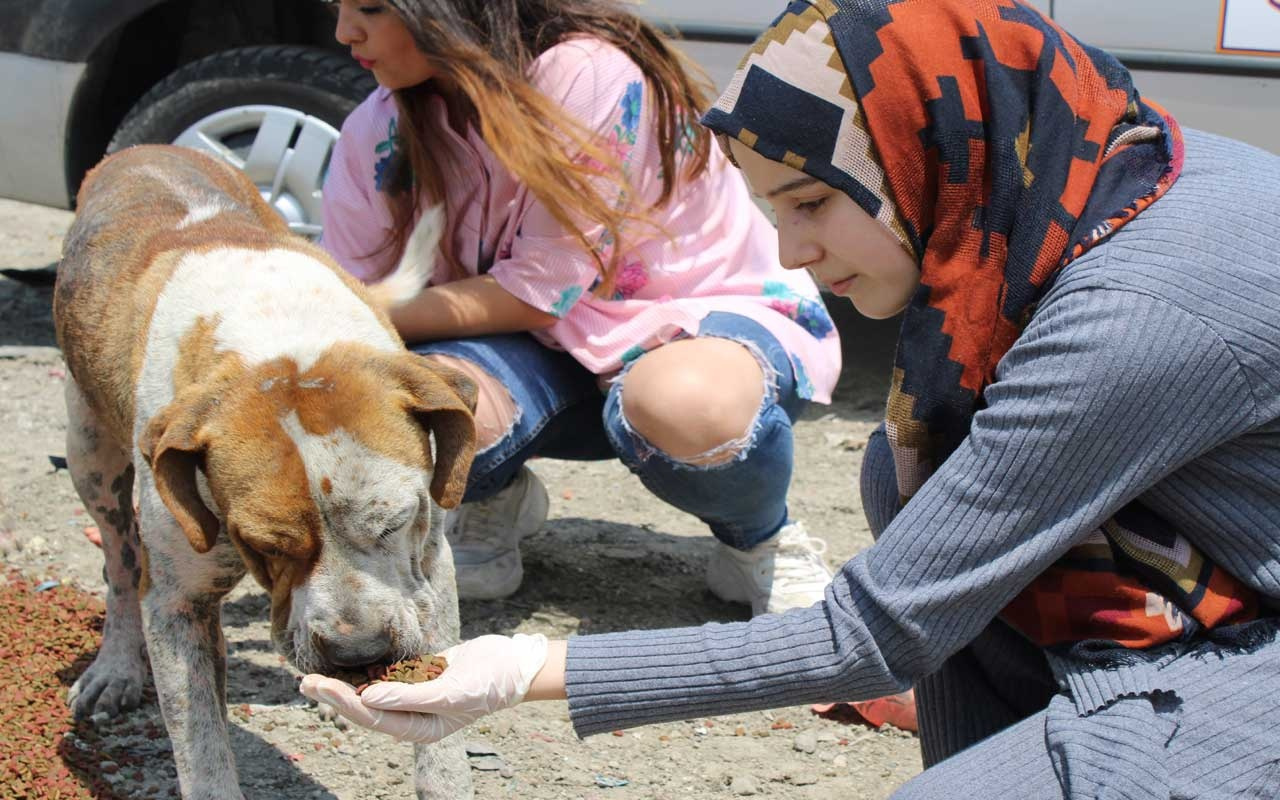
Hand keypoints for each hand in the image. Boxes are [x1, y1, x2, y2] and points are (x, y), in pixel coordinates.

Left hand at [299, 633, 548, 743]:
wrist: (515, 664)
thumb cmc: (488, 683)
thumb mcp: (450, 692)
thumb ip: (409, 696)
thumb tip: (369, 697)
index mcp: (419, 728)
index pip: (372, 716)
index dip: (343, 702)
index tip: (320, 686)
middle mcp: (414, 715)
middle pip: (366, 706)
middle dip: (336, 695)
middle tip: (305, 681)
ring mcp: (417, 696)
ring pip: (374, 692)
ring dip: (347, 683)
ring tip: (317, 676)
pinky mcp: (422, 677)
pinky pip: (390, 676)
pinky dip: (370, 670)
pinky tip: (350, 665)